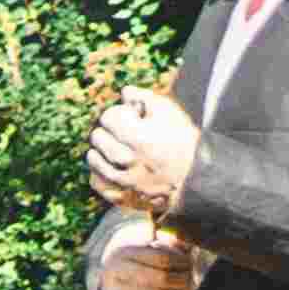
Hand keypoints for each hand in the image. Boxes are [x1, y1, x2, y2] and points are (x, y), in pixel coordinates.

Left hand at [81, 87, 199, 208]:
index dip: (119, 114)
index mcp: (136, 137)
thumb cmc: (183, 142)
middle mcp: (125, 160)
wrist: (195, 180)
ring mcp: (121, 181)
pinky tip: (113, 167)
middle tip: (125, 134)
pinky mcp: (120, 197)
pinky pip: (95, 181)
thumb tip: (125, 92)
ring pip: (93, 158)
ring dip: (102, 150)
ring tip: (118, 149)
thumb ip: (144, 97)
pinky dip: (100, 173)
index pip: (107, 116)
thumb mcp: (169, 113)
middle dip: (110, 131)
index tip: (131, 118)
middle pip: (97, 136)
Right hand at [85, 216, 183, 289]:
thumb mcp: (148, 244)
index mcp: (124, 253)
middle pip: (162, 279)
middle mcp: (115, 274)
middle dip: (181, 280)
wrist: (109, 282)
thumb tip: (187, 247)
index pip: (162, 258)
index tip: (188, 263)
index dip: (180, 261)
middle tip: (187, 280)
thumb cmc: (136, 260)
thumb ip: (168, 240)